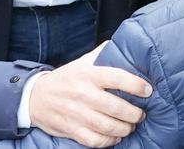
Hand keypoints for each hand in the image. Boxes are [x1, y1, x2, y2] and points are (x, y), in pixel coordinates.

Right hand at [29, 42, 151, 147]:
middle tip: (141, 114)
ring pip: (108, 126)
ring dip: (125, 129)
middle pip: (115, 107)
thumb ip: (103, 53)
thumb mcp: (82, 61)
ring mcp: (76, 113)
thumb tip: (126, 44)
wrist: (35, 97)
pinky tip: (115, 136)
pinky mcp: (72, 129)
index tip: (148, 90)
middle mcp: (83, 94)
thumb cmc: (66, 78)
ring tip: (131, 125)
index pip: (117, 77)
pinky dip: (109, 141)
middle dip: (134, 113)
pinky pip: (95, 140)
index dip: (136, 85)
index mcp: (88, 74)